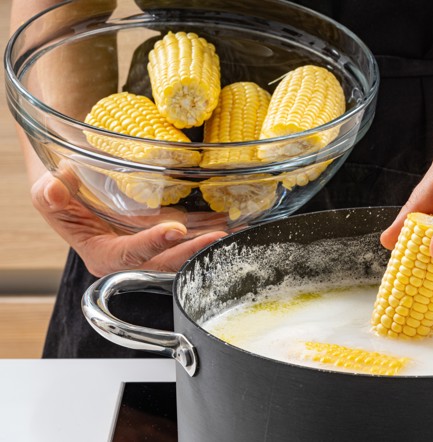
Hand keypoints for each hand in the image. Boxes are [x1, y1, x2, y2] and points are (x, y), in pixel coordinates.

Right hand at [31, 170, 225, 276]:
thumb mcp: (48, 194)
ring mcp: (150, 250)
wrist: (77, 194)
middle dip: (192, 252)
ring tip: (235, 232)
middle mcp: (131, 259)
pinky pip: (190, 239)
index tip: (175, 230)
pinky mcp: (163, 238)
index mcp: (104, 255)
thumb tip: (54, 189)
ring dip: (209, 245)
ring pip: (183, 254)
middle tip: (218, 237)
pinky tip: (232, 223)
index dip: (152, 244)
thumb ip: (50, 197)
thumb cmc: (62, 196)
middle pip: (165, 261)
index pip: (130, 255)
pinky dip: (210, 231)